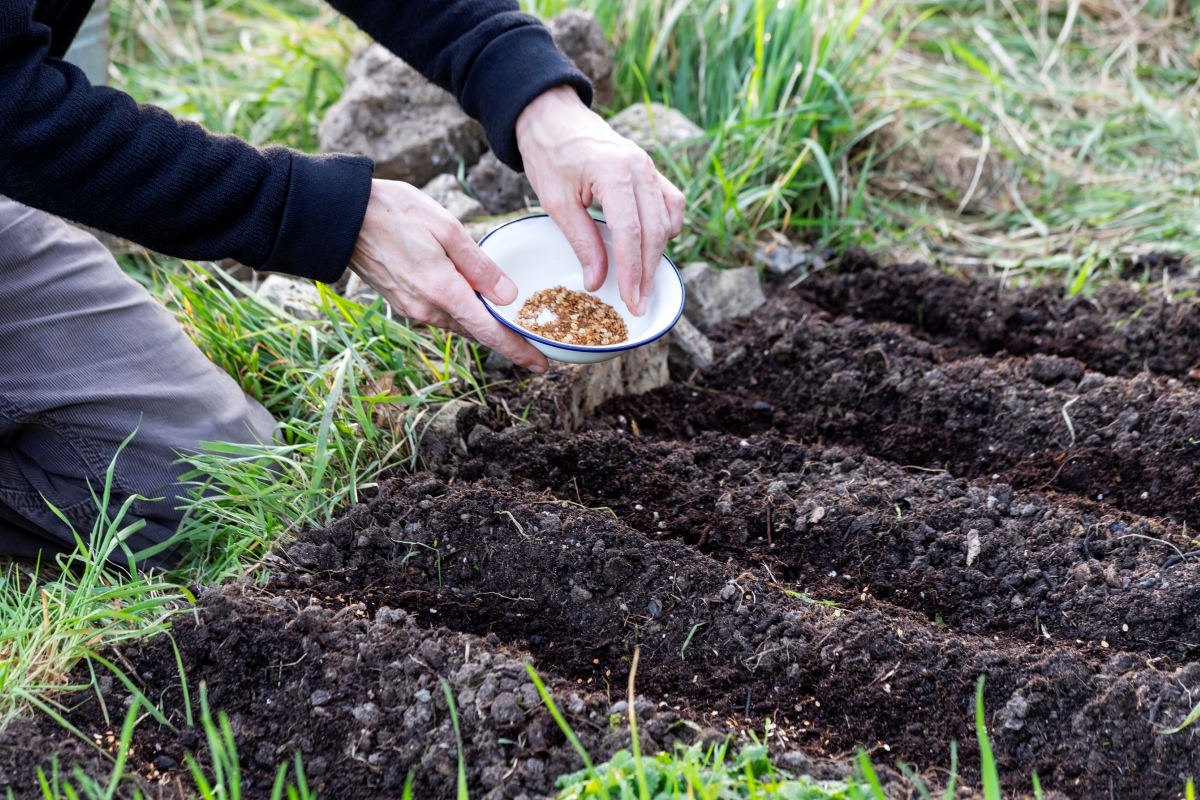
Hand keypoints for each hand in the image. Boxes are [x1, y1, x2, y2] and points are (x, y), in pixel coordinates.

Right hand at [349, 179, 548, 372]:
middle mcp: (426, 309)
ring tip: (510, 328)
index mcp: (443, 291)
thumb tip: (508, 296)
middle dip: (505, 342)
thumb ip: (479, 266)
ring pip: (459, 324)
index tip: (541, 365)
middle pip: (476, 333)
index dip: (517, 351)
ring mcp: (411, 308)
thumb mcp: (446, 229)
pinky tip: (474, 305)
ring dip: (484, 329)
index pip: (488, 332)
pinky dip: (463, 316)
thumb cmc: (394, 213)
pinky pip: (441, 315)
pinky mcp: (401, 300)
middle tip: (534, 348)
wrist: (340, 216)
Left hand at [516, 86, 685, 315]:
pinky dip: (665, 228)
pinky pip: (670, 203)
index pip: (631, 232)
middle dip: (648, 271)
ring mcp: (649, 167)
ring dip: (658, 252)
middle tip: (639, 302)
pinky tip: (650, 247)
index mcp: (614, 172)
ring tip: (643, 281)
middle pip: (654, 230)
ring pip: (667, 219)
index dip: (632, 271)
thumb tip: (598, 281)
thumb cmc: (549, 154)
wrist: (552, 115)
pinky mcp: (650, 170)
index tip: (631, 299)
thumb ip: (582, 241)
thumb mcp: (556, 202)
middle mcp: (640, 167)